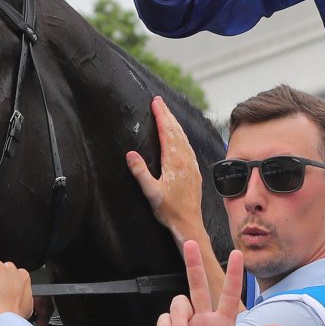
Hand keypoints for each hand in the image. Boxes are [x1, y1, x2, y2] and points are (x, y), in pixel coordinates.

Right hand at [125, 96, 204, 241]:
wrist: (189, 223)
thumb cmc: (169, 210)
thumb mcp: (151, 193)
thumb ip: (140, 173)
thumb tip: (130, 154)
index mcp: (174, 162)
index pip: (166, 132)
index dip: (161, 116)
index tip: (155, 103)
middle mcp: (185, 160)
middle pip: (176, 131)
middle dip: (167, 115)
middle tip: (160, 101)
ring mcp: (191, 165)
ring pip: (183, 138)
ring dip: (175, 124)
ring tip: (167, 114)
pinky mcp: (194, 171)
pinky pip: (188, 147)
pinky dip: (182, 136)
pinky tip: (179, 137)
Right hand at [157, 241, 282, 325]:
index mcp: (224, 324)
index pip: (229, 294)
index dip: (234, 274)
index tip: (237, 253)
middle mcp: (205, 320)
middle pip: (198, 286)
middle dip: (194, 264)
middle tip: (190, 241)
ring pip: (178, 303)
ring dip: (178, 317)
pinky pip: (163, 320)